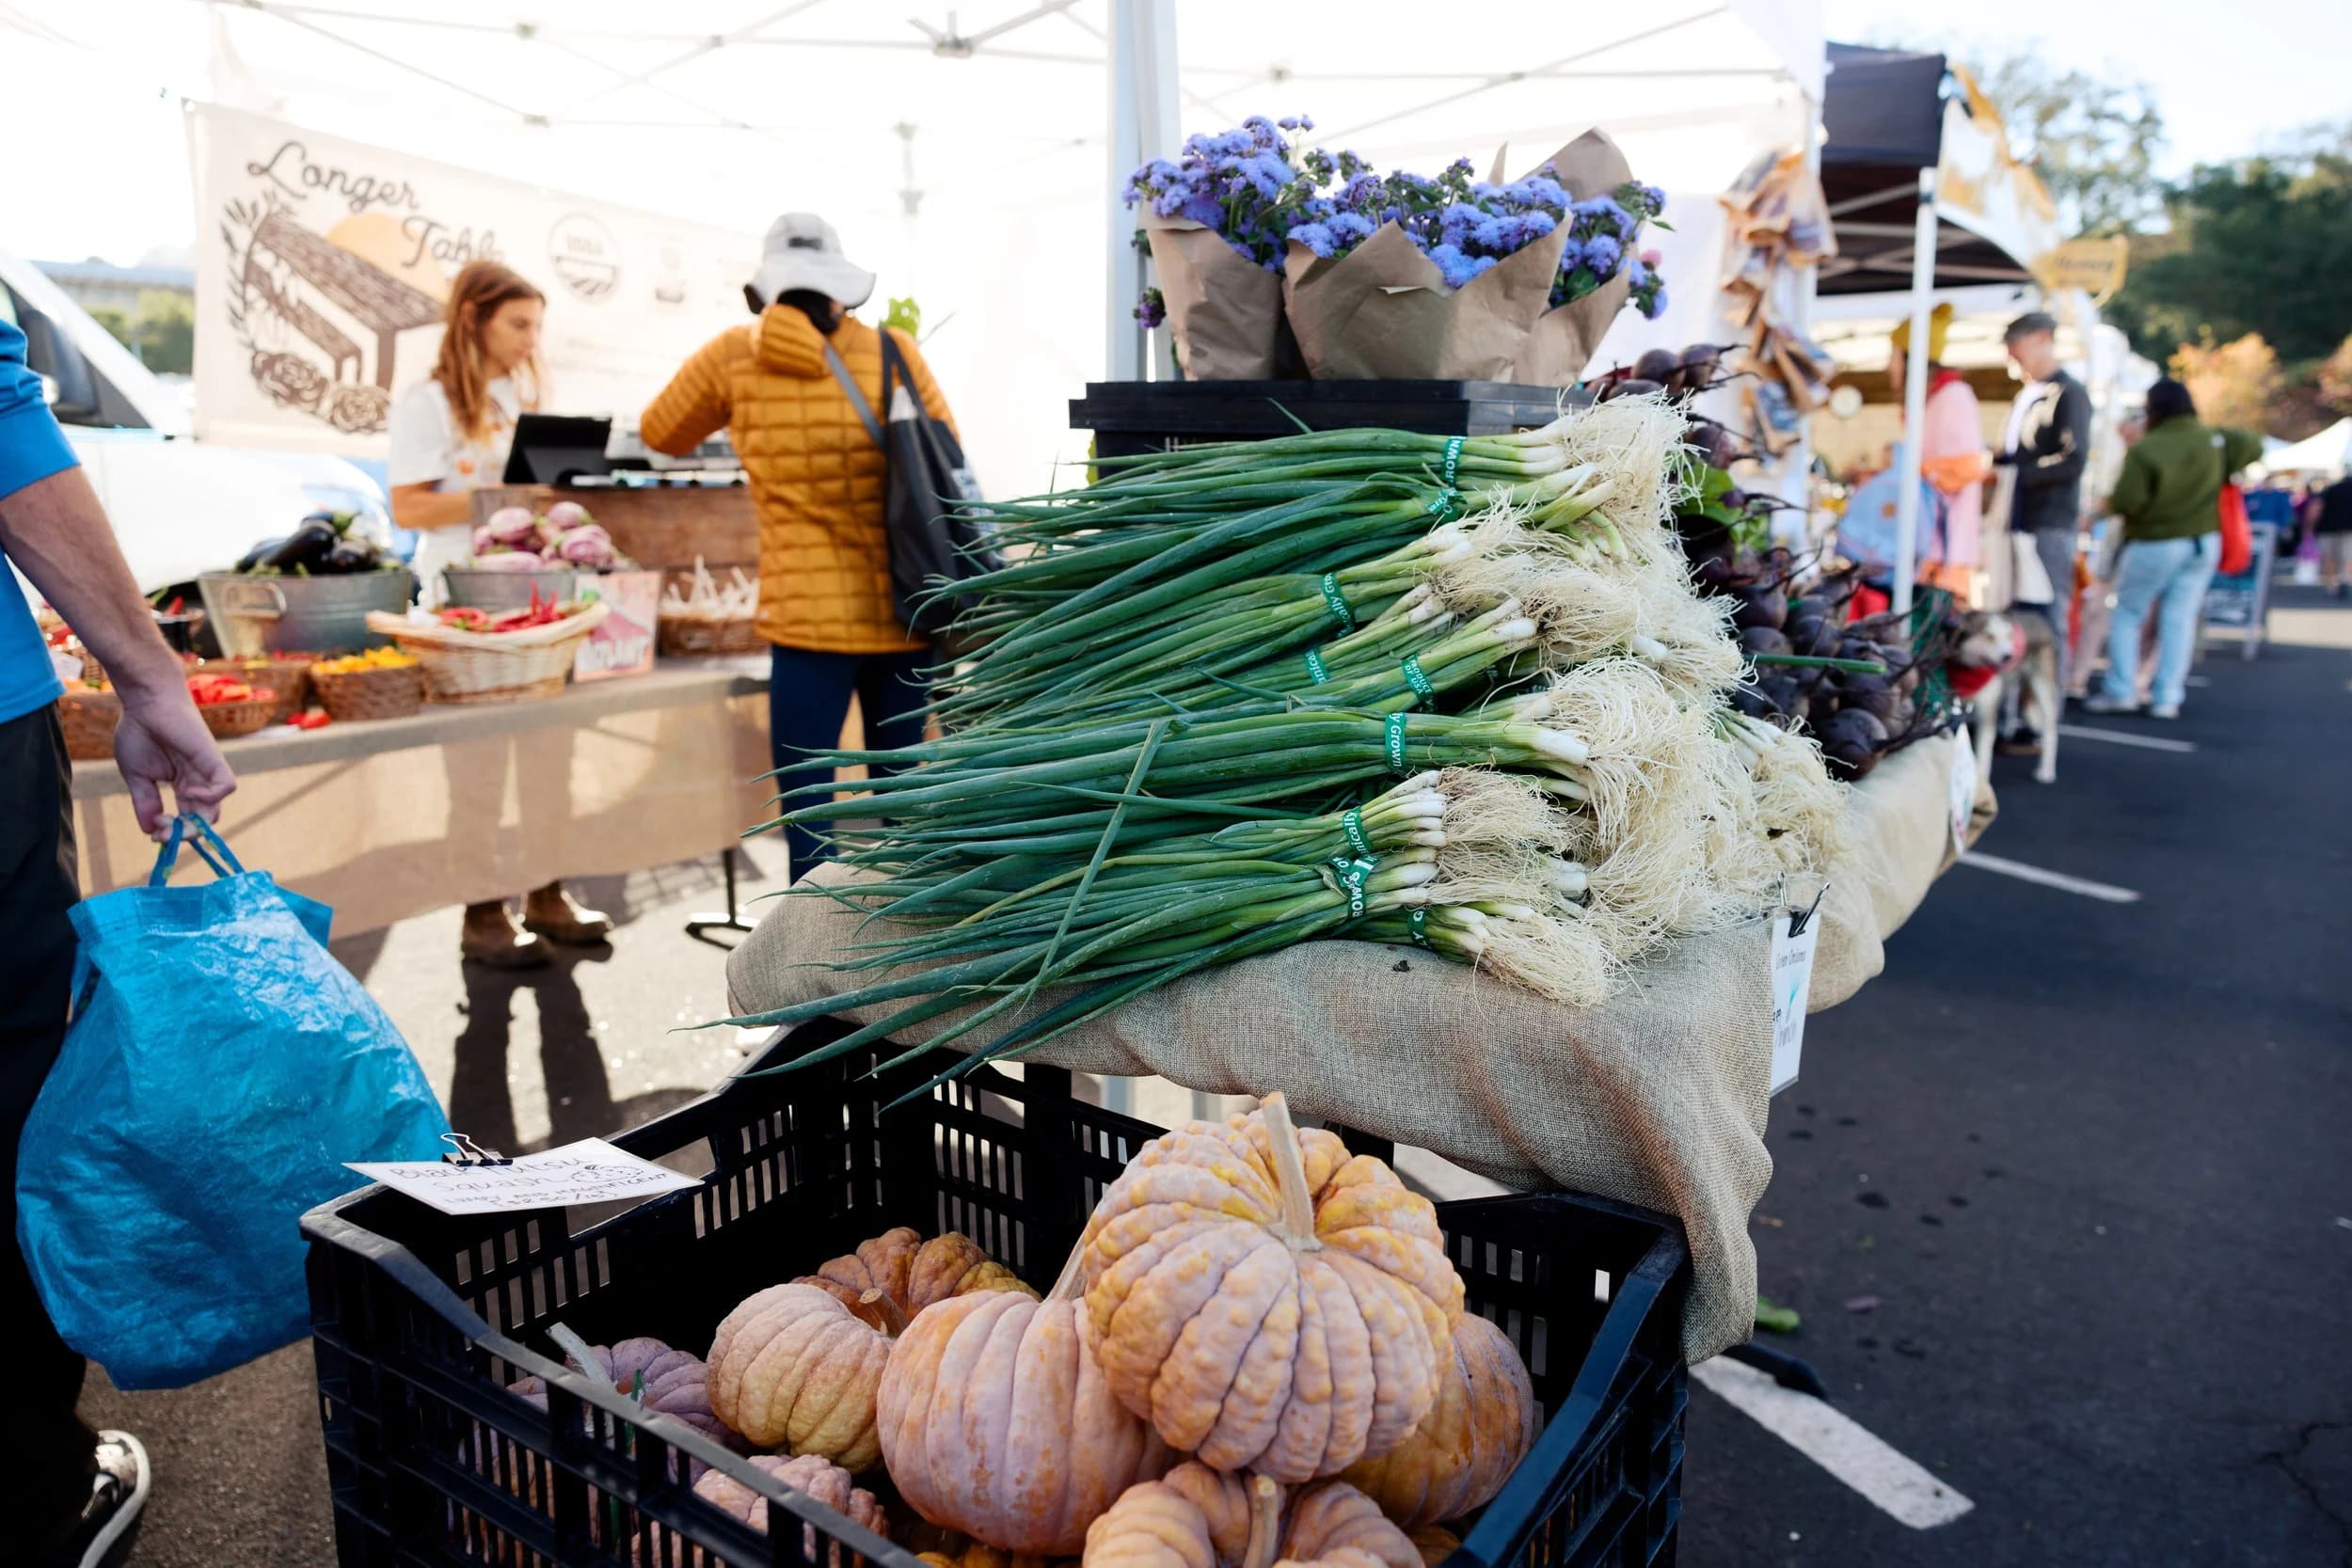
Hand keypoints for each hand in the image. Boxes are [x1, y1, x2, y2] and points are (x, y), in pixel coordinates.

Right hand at [114, 686, 236, 837]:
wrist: (145, 701)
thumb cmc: (140, 731)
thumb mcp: (137, 775)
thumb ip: (145, 802)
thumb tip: (148, 831)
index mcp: (182, 785)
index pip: (187, 818)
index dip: (173, 832)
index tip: (154, 835)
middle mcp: (198, 781)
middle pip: (203, 820)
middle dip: (184, 834)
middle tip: (163, 836)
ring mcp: (207, 771)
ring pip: (215, 809)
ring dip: (195, 824)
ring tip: (173, 822)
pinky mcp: (212, 759)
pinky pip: (226, 785)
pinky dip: (210, 796)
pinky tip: (187, 791)